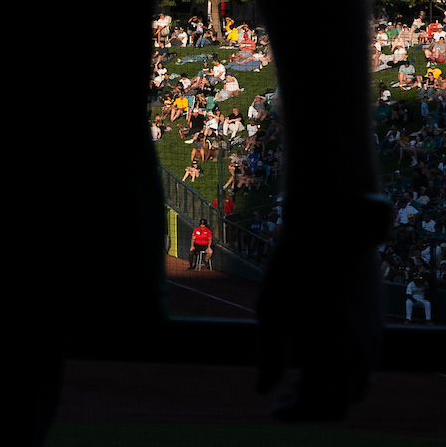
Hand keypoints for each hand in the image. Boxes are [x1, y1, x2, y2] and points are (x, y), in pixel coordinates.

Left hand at [255, 230, 382, 418]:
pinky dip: (343, 376)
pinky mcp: (377, 327)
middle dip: (310, 407)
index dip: (297, 414)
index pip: (323, 405)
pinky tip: (317, 364)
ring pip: (356, 388)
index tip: (273, 409)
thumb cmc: (293, 264)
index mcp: (334, 348)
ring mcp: (373, 339)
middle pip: (341, 402)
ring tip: (295, 384)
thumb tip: (263, 390)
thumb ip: (269, 354)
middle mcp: (361, 350)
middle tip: (281, 399)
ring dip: (328, 393)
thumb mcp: (271, 308)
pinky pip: (366, 368)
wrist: (332, 227)